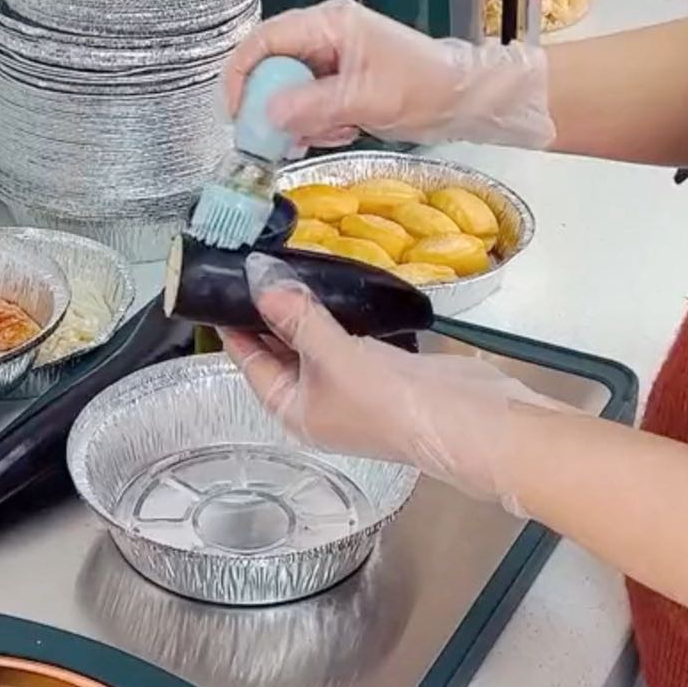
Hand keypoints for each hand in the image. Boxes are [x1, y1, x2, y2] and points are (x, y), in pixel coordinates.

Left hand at [219, 254, 570, 512]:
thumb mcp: (331, 356)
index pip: (248, 363)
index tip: (219, 288)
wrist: (468, 421)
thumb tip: (257, 278)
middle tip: (254, 266)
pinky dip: (335, 314)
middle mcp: (316, 401)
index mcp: (292, 410)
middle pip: (278, 351)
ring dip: (302, 310)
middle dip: (267, 312)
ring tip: (286, 267)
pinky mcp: (381, 370)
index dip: (232, 326)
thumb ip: (294, 316)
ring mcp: (349, 386)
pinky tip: (331, 288)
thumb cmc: (389, 402)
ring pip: (313, 342)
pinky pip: (345, 337)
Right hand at [224, 0, 554, 148]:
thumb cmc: (426, 86)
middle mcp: (323, 37)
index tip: (237, 112)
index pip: (264, 40)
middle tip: (279, 136)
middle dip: (272, 106)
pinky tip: (340, 132)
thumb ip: (313, 105)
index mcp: (329, 23)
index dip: (242, 75)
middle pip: (270, 69)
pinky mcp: (336, 85)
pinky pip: (305, 106)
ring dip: (298, 121)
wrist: (463, 100)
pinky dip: (313, 126)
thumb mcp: (367, 98)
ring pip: (285, 92)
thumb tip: (267, 115)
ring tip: (331, 133)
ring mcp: (329, 62)